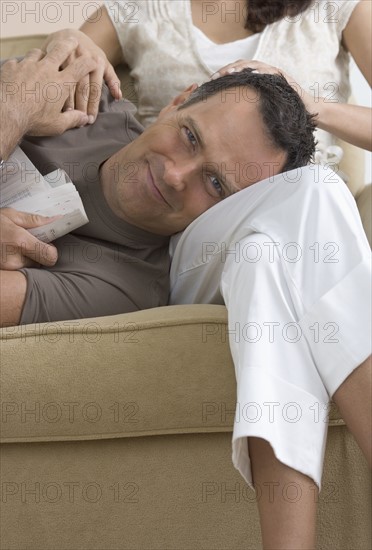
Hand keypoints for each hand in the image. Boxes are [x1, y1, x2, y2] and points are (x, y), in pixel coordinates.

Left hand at [0, 39, 98, 158]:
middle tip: (73, 40)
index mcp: (61, 83)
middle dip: (69, 44)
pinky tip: (20, 70)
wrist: (6, 113)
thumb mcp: (57, 125)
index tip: (93, 61)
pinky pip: (18, 61)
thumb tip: (84, 119)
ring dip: (43, 54)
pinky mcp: (12, 67)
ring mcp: (28, 65)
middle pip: (61, 50)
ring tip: (42, 58)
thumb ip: (72, 120)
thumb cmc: (33, 120)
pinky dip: (22, 64)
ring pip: (38, 52)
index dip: (89, 63)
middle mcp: (46, 69)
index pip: (80, 67)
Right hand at [0, 208, 58, 269]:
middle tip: (28, 243)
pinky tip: (8, 252)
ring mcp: (9, 269)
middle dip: (38, 253)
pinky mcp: (5, 272)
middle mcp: (15, 259)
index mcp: (20, 241)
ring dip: (27, 258)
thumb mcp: (9, 215)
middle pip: (41, 262)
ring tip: (14, 246)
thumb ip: (33, 220)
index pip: (50, 256)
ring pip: (30, 266)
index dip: (51, 250)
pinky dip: (17, 262)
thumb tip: (55, 220)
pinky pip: (19, 269)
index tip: (46, 244)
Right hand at [42, 29, 121, 122]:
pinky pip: (55, 75)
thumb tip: (119, 96)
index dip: (93, 106)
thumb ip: (112, 80)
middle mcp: (83, 58)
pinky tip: (53, 102)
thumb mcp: (104, 64)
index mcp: (97, 62)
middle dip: (81, 106)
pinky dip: (54, 90)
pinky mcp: (54, 56)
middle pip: (82, 88)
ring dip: (68, 100)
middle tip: (80, 122)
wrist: (71, 35)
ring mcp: (68, 56)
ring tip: (68, 115)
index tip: (91, 120)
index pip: (95, 89)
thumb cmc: (90, 54)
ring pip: (68, 82)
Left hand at [211, 59, 315, 114]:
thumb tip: (226, 118)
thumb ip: (248, 108)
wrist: (308, 112)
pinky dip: (260, 71)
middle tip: (214, 77)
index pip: (238, 72)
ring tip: (228, 73)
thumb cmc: (284, 113)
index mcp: (258, 80)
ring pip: (255, 65)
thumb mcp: (262, 110)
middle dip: (227, 69)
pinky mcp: (284, 79)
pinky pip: (271, 72)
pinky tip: (250, 74)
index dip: (223, 74)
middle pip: (243, 65)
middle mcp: (265, 74)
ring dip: (241, 68)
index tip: (210, 82)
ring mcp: (275, 74)